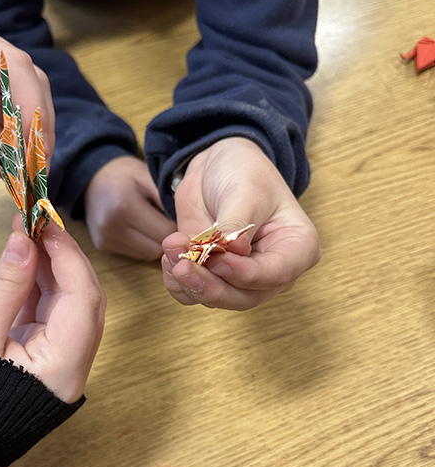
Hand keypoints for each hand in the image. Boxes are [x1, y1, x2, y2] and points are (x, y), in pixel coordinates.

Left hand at [0, 11, 54, 183]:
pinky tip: (4, 165)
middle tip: (37, 171)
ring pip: (20, 103)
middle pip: (26, 83)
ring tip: (18, 176)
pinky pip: (4, 117)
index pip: (12, 65)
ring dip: (23, 141)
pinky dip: (8, 144)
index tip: (36, 149)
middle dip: (35, 128)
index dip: (31, 107)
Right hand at [0, 222, 104, 402]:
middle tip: (38, 222)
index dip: (68, 255)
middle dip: (64, 258)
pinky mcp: (40, 359)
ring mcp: (57, 364)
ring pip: (68, 306)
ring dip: (50, 269)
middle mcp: (70, 369)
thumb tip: (25, 241)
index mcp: (62, 370)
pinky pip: (49, 316)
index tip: (46, 223)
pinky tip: (24, 261)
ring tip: (27, 233)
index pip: (83, 299)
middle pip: (84, 300)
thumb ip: (6, 284)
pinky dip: (38, 286)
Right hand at [84, 155, 175, 259]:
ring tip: (154, 223)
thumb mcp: (148, 176)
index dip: (177, 226)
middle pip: (157, 248)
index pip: (165, 232)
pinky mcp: (103, 247)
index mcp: (124, 206)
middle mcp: (111, 227)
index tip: (180, 216)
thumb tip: (188, 222)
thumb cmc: (124, 174)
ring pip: (148, 255)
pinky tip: (142, 229)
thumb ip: (167, 198)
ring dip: (157, 243)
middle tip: (169, 220)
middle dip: (168, 237)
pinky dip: (144, 245)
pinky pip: (136, 255)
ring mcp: (106, 239)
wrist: (91, 178)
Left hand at [162, 138, 320, 309]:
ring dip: (187, 280)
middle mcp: (271, 272)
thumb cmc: (244, 173)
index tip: (217, 260)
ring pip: (215, 299)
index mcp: (297, 249)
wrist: (217, 167)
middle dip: (209, 285)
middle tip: (183, 265)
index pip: (275, 274)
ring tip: (172, 246)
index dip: (244, 274)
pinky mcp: (211, 277)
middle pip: (243, 297)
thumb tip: (232, 253)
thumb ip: (237, 225)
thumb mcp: (245, 190)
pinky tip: (169, 256)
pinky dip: (177, 282)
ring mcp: (240, 279)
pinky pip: (192, 294)